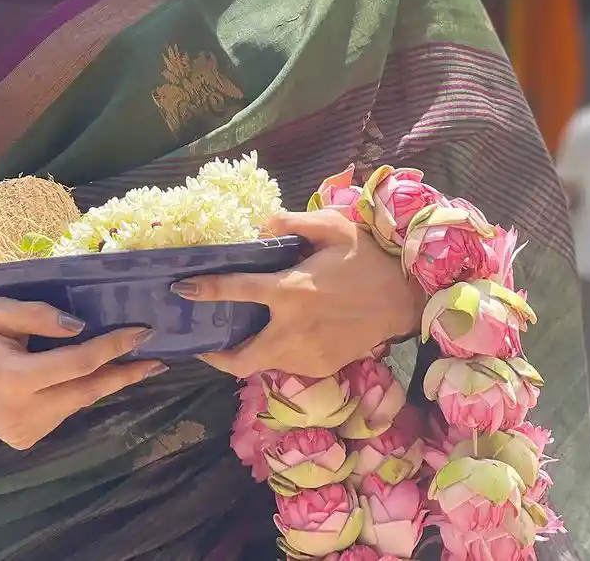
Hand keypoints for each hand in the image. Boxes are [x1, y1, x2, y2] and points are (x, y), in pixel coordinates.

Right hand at [0, 298, 166, 449]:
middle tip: (157, 360)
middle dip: (124, 374)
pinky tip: (87, 376)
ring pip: (77, 404)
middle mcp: (21, 412)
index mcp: (14, 378)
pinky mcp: (23, 440)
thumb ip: (39, 315)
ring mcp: (22, 432)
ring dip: (102, 382)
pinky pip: (62, 412)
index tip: (142, 332)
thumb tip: (81, 327)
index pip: (77, 363)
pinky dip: (76, 393)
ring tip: (131, 363)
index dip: (113, 346)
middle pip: (86, 391)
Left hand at [174, 209, 424, 379]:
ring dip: (247, 351)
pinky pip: (288, 363)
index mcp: (292, 291)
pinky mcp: (323, 366)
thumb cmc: (366, 258)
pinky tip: (277, 333)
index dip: (206, 290)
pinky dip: (276, 351)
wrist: (407, 299)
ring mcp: (309, 354)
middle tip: (202, 340)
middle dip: (215, 356)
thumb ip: (291, 222)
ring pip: (264, 363)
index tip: (182, 289)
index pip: (237, 291)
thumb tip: (259, 225)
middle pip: (242, 358)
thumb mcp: (332, 227)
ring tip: (237, 333)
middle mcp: (294, 329)